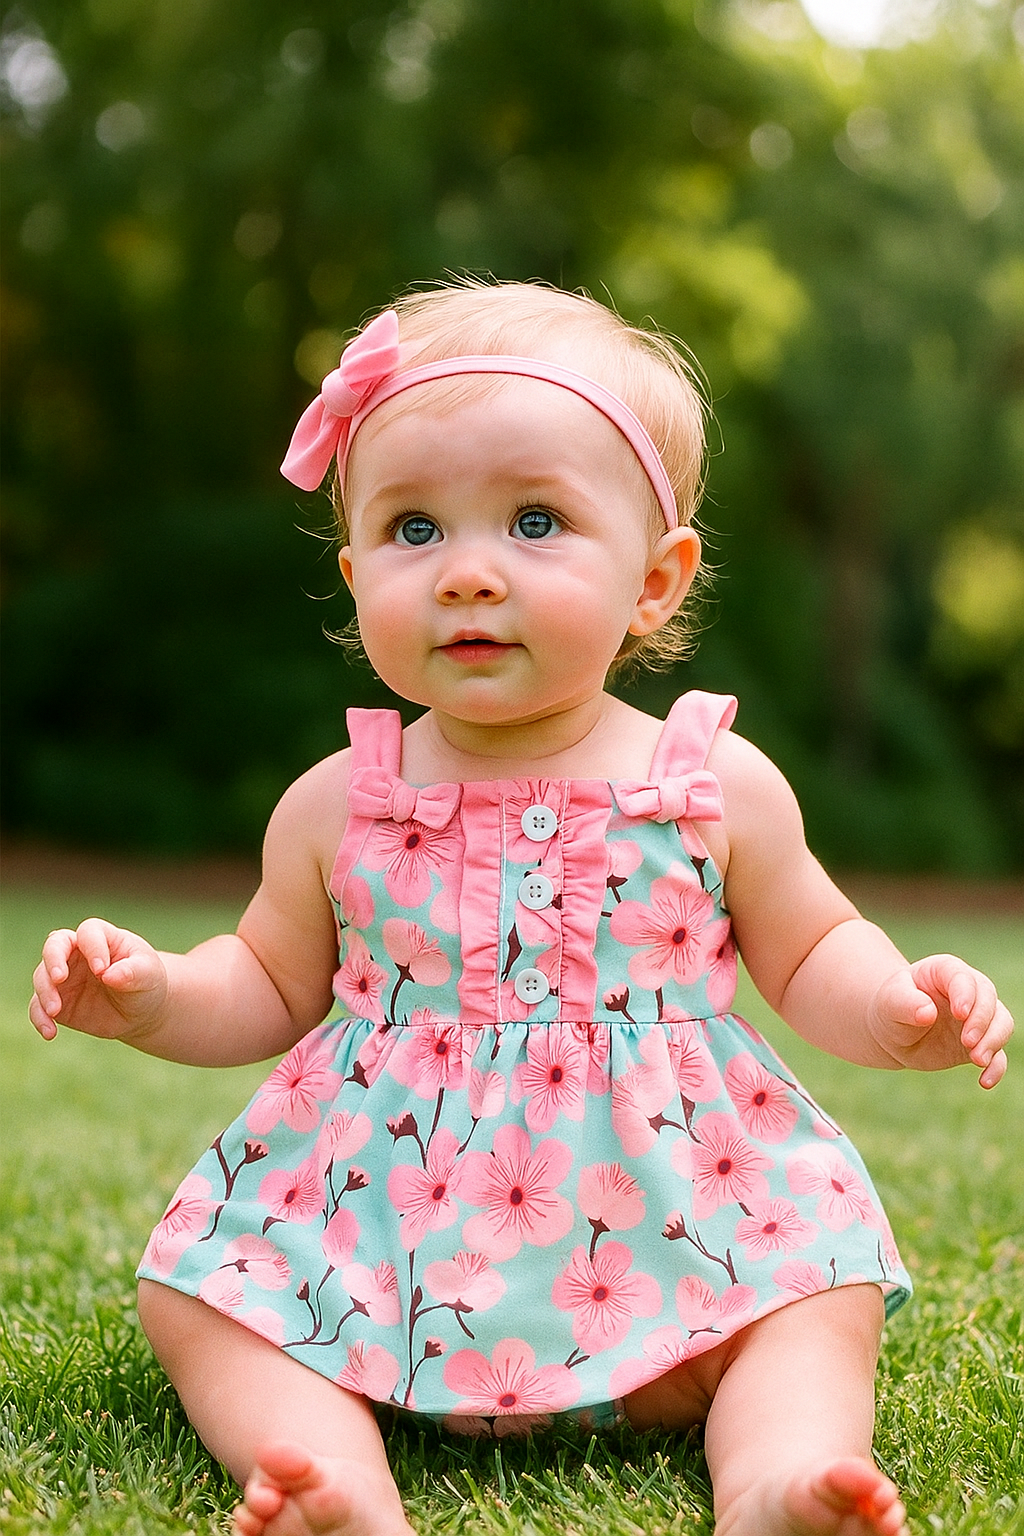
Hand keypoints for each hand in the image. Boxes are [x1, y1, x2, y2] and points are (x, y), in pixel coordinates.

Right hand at [30, 918, 168, 1043]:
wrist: (141, 1010)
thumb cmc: (146, 980)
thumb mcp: (148, 974)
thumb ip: (132, 971)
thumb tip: (109, 975)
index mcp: (101, 937)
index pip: (88, 932)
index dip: (92, 947)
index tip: (102, 970)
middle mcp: (76, 953)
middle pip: (54, 946)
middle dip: (53, 960)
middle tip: (59, 979)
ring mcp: (64, 977)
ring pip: (42, 977)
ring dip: (45, 993)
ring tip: (55, 1011)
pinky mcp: (57, 1001)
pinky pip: (38, 1007)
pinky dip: (39, 1018)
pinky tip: (50, 1032)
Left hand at [871, 953, 1012, 1086]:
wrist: (893, 1033)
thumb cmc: (891, 1008)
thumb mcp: (890, 1002)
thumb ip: (906, 1003)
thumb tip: (928, 1013)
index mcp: (945, 972)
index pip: (963, 978)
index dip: (965, 995)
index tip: (959, 1014)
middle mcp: (968, 991)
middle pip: (988, 999)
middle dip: (982, 1021)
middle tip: (967, 1042)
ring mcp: (977, 1018)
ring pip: (1001, 1024)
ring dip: (993, 1042)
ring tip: (977, 1060)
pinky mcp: (980, 1043)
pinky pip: (998, 1054)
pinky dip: (996, 1067)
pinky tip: (985, 1081)